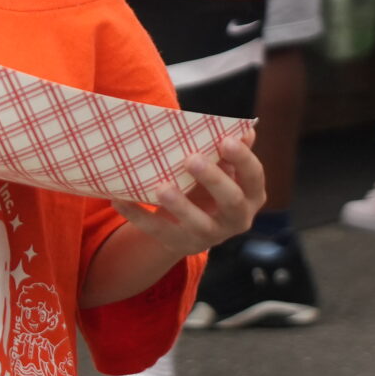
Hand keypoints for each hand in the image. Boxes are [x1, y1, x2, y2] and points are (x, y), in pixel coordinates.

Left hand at [114, 136, 263, 257]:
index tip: (225, 140)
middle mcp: (237, 219)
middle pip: (232, 202)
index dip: (243, 159)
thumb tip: (244, 130)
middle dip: (213, 180)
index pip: (254, 177)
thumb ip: (228, 153)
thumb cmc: (208, 187)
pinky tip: (120, 200)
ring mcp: (210, 236)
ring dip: (180, 206)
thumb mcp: (222, 169)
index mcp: (251, 195)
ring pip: (199, 224)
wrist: (187, 226)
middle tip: (192, 159)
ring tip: (162, 188)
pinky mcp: (181, 245)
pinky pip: (158, 231)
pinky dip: (138, 215)